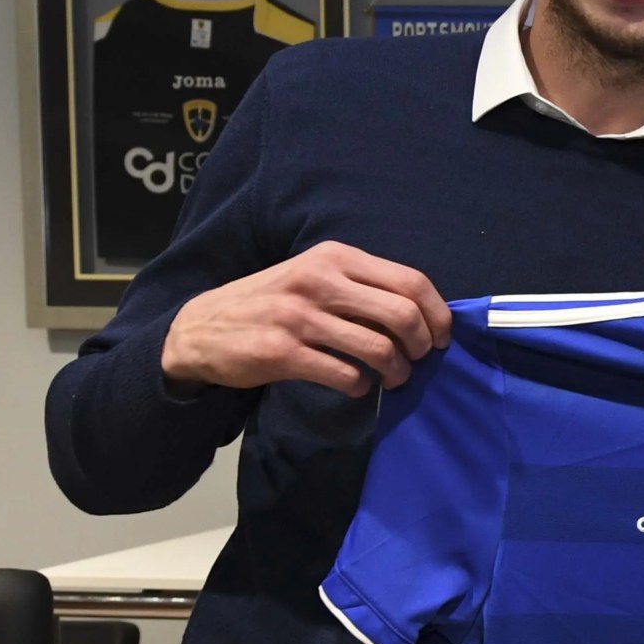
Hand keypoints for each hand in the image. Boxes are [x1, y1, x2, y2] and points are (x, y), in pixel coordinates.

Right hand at [161, 241, 452, 397]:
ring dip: (397, 371)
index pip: (410, 281)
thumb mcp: (314, 277)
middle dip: (422, 344)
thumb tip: (421, 315)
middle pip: (402, 314)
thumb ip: (361, 287)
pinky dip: (362, 386)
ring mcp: (299, 317)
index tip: (442, 336)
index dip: (437, 313)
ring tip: (394, 378)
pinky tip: (359, 386)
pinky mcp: (282, 353)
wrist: (201, 328)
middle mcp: (319, 281)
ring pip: (378, 348)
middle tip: (419, 360)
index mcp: (334, 257)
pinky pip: (345, 375)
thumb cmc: (273, 302)